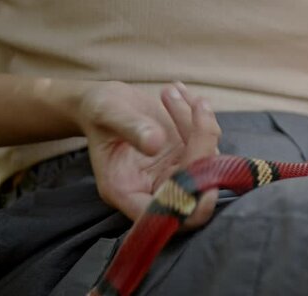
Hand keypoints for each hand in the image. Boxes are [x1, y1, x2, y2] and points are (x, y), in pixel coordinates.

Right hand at [78, 81, 220, 228]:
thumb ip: (130, 127)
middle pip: (195, 186)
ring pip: (207, 158)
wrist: (106, 101)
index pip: (164, 215)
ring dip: (199, 121)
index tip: (205, 179)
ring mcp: (175, 171)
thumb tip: (156, 142)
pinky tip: (180, 93)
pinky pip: (208, 140)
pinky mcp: (187, 154)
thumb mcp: (107, 112)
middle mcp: (154, 187)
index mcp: (127, 190)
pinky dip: (201, 115)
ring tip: (168, 93)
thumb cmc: (98, 111)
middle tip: (197, 106)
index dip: (190, 206)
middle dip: (203, 144)